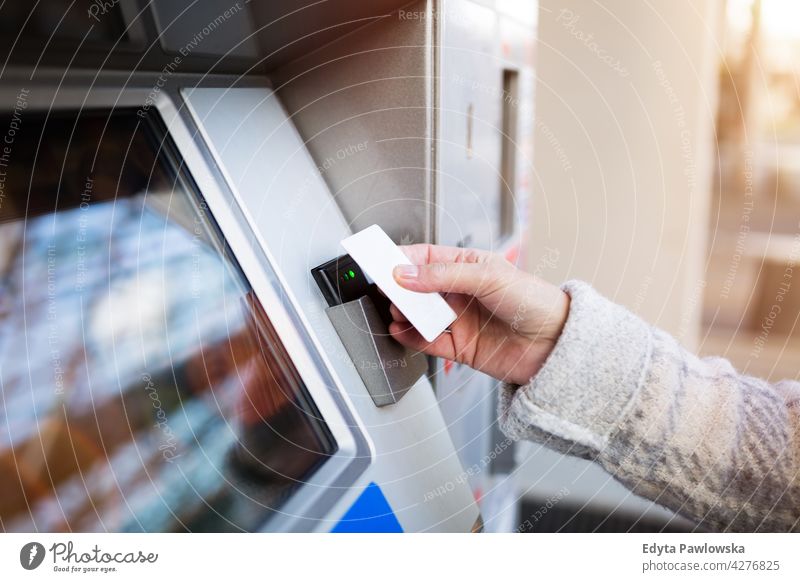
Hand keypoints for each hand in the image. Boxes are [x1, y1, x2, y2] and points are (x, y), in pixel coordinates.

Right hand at [389, 244, 569, 384]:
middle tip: (384, 289)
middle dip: (399, 289)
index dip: (402, 259)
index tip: (381, 262)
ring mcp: (459, 321)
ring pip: (420, 315)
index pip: (425, 258)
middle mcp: (461, 294)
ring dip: (404, 313)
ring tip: (396, 311)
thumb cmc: (535, 301)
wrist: (556, 344)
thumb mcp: (487, 277)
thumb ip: (443, 276)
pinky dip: (411, 337)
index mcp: (467, 267)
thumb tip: (405, 274)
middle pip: (418, 288)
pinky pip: (428, 342)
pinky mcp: (460, 348)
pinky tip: (402, 331)